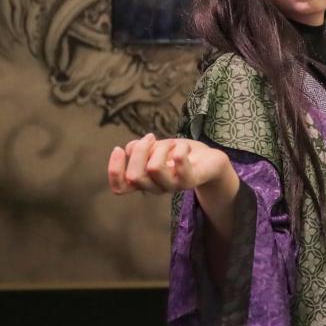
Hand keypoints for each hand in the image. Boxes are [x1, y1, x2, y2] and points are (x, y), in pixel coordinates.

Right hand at [107, 134, 229, 195]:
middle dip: (140, 150)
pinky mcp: (191, 179)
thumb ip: (139, 150)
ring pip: (153, 168)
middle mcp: (156, 187)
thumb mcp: (156, 148)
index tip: (118, 149)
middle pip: (134, 176)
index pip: (120, 187)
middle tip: (151, 137)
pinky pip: (179, 162)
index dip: (114, 170)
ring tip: (171, 143)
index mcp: (145, 181)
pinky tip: (184, 147)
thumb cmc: (180, 154)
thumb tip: (129, 148)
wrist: (211, 162)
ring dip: (160, 148)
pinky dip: (178, 147)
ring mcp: (174, 186)